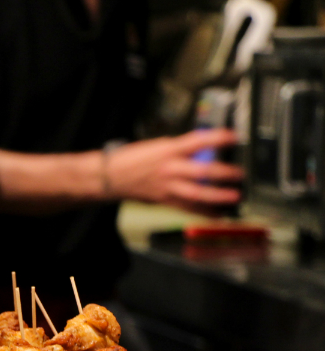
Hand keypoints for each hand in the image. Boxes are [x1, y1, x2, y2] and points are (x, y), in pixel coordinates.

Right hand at [105, 128, 242, 213]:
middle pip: (202, 171)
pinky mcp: (164, 200)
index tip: (234, 137)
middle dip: (224, 173)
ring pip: (197, 193)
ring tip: (234, 196)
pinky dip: (204, 211)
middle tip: (239, 174)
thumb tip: (203, 151)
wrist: (110, 176)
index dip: (218, 138)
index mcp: (169, 150)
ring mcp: (168, 186)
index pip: (198, 141)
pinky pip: (187, 207)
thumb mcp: (158, 146)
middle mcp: (170, 168)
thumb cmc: (133, 159)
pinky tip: (217, 214)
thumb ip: (181, 149)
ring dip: (218, 196)